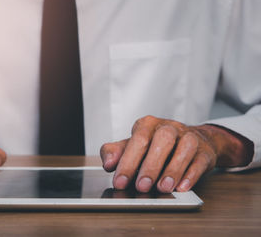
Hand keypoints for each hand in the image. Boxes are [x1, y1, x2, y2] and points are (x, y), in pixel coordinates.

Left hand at [100, 115, 252, 192]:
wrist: (191, 141)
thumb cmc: (155, 146)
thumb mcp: (132, 146)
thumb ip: (116, 152)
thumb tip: (108, 163)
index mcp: (147, 124)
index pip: (137, 139)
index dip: (128, 161)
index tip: (120, 181)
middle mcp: (169, 128)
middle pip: (161, 141)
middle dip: (150, 165)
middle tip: (142, 186)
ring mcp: (189, 137)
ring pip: (184, 149)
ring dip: (173, 170)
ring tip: (162, 188)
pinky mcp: (204, 151)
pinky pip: (200, 160)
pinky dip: (191, 175)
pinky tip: (182, 187)